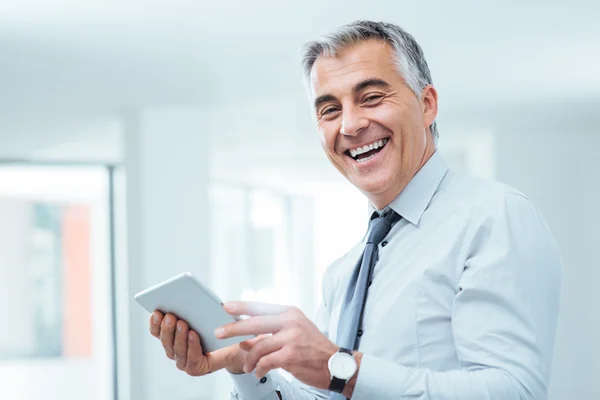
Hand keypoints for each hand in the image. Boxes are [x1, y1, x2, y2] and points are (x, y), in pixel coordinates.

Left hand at [149, 311, 256, 375]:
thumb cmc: (229, 342)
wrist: (224, 343)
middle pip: (177, 351)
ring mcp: (175, 351)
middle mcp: (185, 362)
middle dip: (178, 335)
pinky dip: (156, 325)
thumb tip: (224, 317)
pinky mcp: (168, 339)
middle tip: (180, 321)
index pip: (193, 360)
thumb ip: (230, 334)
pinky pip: (158, 334)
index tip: (194, 333)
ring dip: (166, 329)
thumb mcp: (234, 339)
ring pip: (166, 343)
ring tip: (169, 315)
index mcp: (201, 366)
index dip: (192, 347)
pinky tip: (156, 314)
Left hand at [215, 302, 339, 389]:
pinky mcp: (291, 356)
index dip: (242, 306)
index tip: (226, 306)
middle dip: (234, 328)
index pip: (261, 307)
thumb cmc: (313, 347)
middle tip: (219, 332)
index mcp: (290, 313)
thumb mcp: (294, 332)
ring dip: (249, 359)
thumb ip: (270, 333)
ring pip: (258, 346)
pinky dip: (258, 368)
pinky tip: (258, 372)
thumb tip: (244, 339)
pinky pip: (265, 362)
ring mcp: (291, 338)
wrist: (334, 364)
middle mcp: (290, 322)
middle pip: (255, 322)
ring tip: (248, 366)